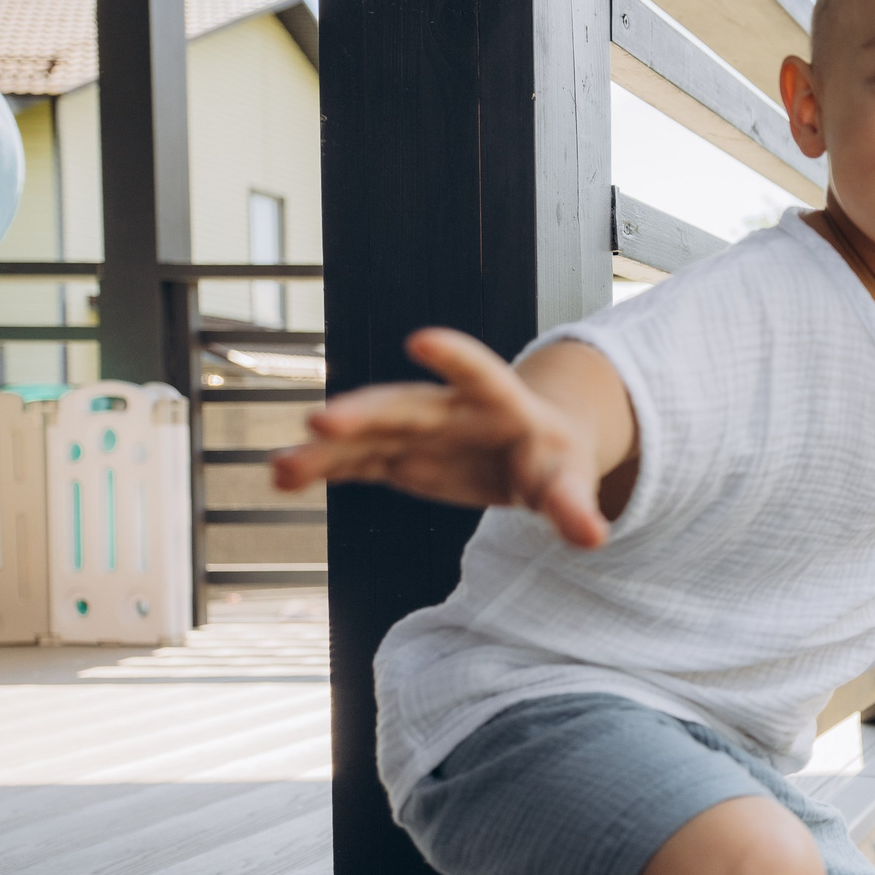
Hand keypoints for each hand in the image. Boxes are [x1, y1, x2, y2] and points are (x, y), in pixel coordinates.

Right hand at [270, 329, 613, 548]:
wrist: (533, 452)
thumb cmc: (556, 462)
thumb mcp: (570, 481)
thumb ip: (574, 505)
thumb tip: (594, 536)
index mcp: (502, 405)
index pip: (480, 375)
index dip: (455, 357)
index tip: (420, 339)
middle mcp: (450, 411)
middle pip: (404, 406)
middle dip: (364, 412)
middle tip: (321, 420)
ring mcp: (417, 433)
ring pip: (366, 434)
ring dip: (325, 449)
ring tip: (281, 467)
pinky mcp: (397, 458)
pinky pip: (354, 463)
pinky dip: (323, 470)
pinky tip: (281, 478)